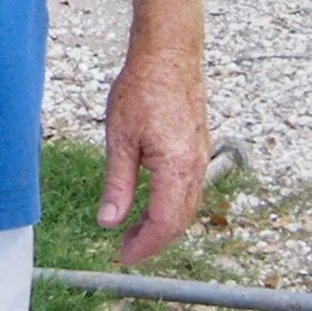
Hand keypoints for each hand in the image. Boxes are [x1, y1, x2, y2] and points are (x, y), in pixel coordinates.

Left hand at [98, 45, 208, 268]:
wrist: (170, 53)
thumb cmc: (142, 88)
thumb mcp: (120, 140)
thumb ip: (117, 185)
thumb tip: (109, 222)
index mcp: (176, 167)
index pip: (165, 224)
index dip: (144, 246)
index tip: (123, 256)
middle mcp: (196, 166)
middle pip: (180, 220)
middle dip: (154, 240)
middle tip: (125, 248)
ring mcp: (202, 157)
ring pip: (187, 205)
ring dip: (163, 223)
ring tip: (133, 228)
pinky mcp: (200, 147)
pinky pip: (190, 188)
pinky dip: (172, 204)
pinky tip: (150, 201)